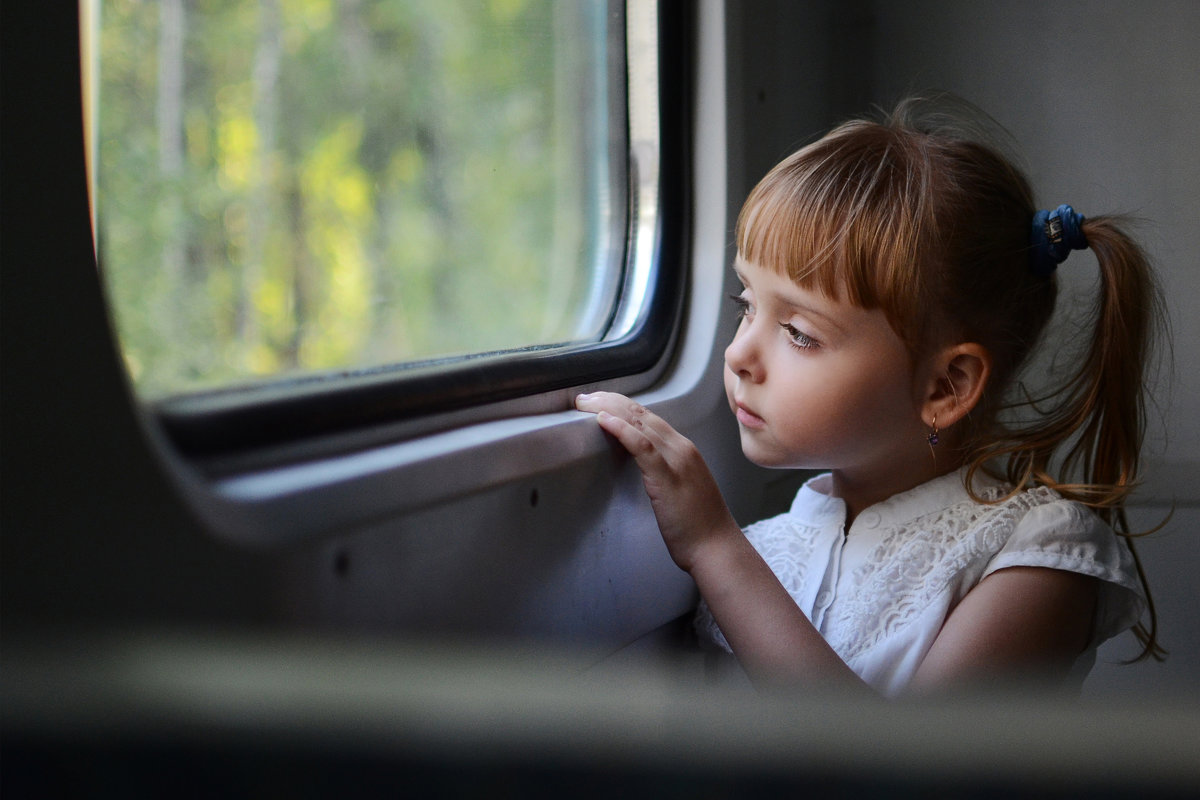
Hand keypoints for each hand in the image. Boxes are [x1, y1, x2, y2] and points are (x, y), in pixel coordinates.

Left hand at [575, 392, 740, 571]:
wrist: (716, 549)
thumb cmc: (698, 528)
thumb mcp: (681, 490)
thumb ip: (664, 474)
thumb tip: (643, 470)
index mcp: (684, 450)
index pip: (648, 417)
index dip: (621, 405)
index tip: (598, 402)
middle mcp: (682, 449)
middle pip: (641, 413)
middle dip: (609, 400)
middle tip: (583, 398)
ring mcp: (676, 461)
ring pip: (639, 423)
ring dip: (608, 409)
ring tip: (585, 404)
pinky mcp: (667, 477)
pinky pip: (642, 446)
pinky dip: (621, 429)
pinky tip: (604, 420)